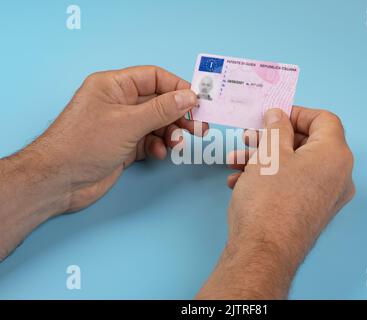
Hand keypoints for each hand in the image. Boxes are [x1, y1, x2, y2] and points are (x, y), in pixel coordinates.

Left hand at [0, 66, 205, 259]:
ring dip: (170, 133)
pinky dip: (158, 146)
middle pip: (159, 102)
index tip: (197, 102)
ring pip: (157, 123)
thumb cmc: (84, 144)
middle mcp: (119, 103)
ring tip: (178, 144)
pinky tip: (158, 153)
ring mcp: (122, 125)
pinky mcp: (124, 146)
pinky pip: (149, 141)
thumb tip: (189, 97)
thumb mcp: (128, 123)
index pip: (154, 78)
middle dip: (178, 115)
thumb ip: (161, 110)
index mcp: (114, 86)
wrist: (59, 181)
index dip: (177, 87)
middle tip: (198, 127)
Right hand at [197, 106, 354, 298]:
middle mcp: (339, 176)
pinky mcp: (312, 211)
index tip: (272, 116)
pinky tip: (240, 181)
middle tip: (249, 137)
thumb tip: (279, 115)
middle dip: (272, 137)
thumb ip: (276, 127)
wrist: (263, 252)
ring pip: (296, 165)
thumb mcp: (269, 153)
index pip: (324, 119)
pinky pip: (294, 184)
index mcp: (336, 155)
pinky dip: (270, 177)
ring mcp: (327, 196)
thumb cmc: (268, 198)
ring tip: (236, 160)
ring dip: (265, 158)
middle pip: (307, 143)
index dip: (296, 112)